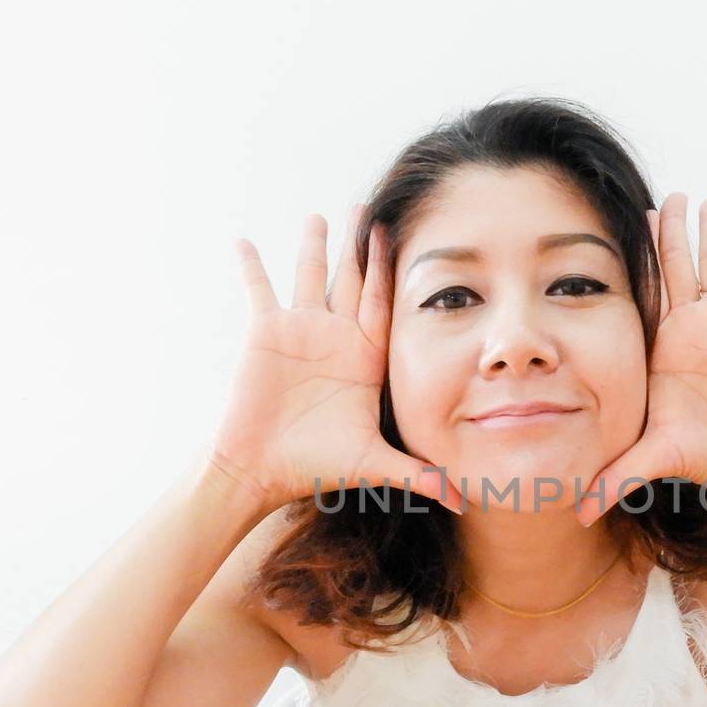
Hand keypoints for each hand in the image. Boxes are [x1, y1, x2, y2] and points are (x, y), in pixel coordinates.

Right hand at [209, 206, 464, 516]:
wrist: (262, 469)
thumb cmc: (315, 467)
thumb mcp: (373, 464)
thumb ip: (418, 474)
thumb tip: (463, 499)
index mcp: (364, 357)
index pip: (383, 303)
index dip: (392, 271)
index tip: (404, 236)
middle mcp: (335, 337)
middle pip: (351, 280)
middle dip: (361, 245)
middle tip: (369, 207)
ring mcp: (299, 331)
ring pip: (310, 276)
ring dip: (315, 246)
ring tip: (321, 216)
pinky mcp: (264, 333)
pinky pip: (258, 289)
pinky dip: (251, 265)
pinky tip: (244, 240)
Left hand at [574, 193, 706, 526]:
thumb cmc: (704, 460)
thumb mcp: (653, 459)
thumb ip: (615, 477)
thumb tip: (573, 513)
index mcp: (663, 348)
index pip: (646, 293)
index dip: (637, 259)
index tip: (626, 224)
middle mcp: (693, 331)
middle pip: (678, 269)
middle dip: (671, 233)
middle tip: (666, 196)